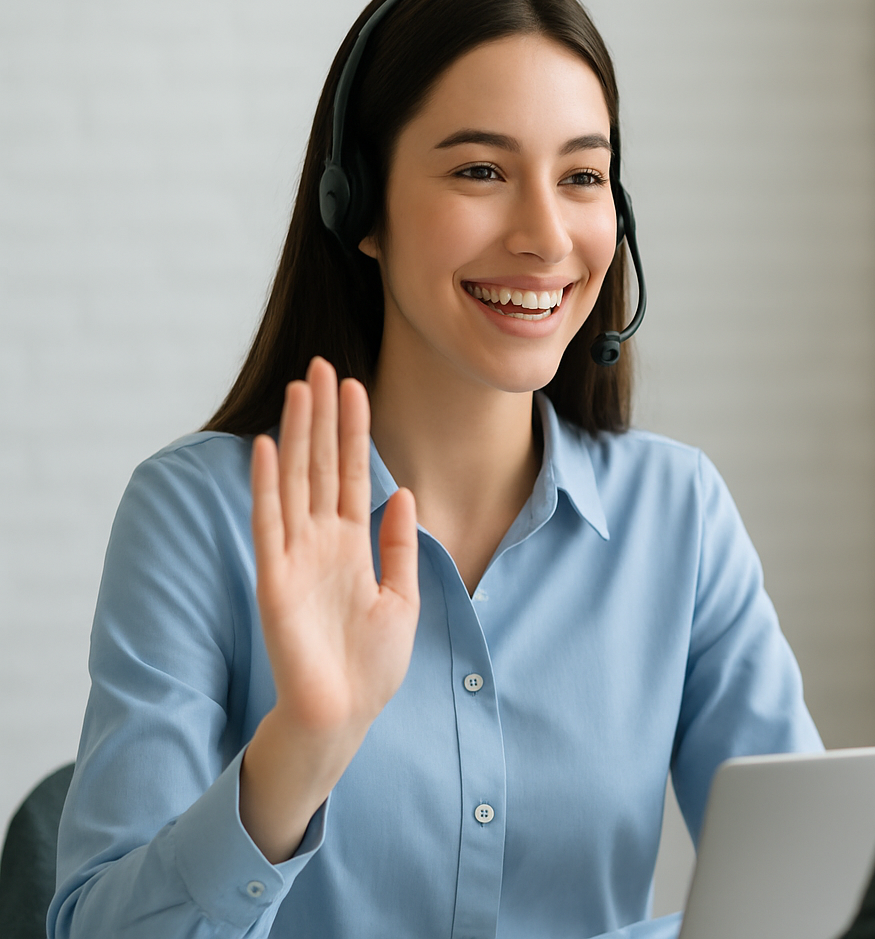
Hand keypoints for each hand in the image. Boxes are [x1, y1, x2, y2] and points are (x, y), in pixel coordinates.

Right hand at [240, 357, 418, 860]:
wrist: (346, 714)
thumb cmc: (372, 665)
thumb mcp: (402, 597)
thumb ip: (398, 546)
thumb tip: (403, 494)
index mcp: (352, 546)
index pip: (353, 474)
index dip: (354, 430)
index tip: (354, 385)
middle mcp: (321, 543)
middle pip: (322, 466)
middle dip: (324, 416)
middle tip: (323, 364)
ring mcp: (296, 557)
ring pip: (296, 482)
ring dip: (297, 436)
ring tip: (300, 389)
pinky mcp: (275, 580)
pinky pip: (270, 523)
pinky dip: (267, 486)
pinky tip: (266, 447)